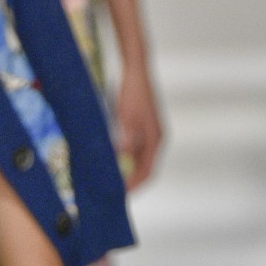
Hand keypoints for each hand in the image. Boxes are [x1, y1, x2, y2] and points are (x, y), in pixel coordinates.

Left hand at [116, 61, 163, 189]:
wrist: (135, 71)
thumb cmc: (132, 93)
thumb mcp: (126, 118)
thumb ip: (126, 140)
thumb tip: (122, 161)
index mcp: (155, 139)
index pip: (147, 171)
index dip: (135, 185)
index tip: (121, 195)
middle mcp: (155, 139)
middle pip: (143, 168)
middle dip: (130, 181)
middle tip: (113, 191)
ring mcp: (148, 133)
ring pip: (137, 159)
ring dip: (125, 169)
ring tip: (109, 178)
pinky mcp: (141, 127)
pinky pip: (132, 148)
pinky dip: (122, 157)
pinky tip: (110, 159)